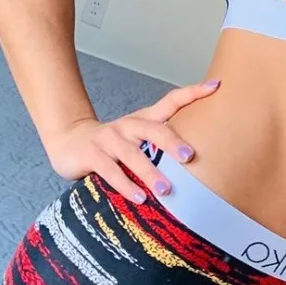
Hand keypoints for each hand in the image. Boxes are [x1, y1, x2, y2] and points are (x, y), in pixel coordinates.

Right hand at [45, 78, 221, 202]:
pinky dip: (126, 186)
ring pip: (132, 155)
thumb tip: (202, 154)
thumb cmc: (115, 144)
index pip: (172, 101)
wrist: (69, 142)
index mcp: (144, 119)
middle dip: (171, 142)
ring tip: (166, 190)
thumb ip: (163, 141)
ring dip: (150, 173)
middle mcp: (129, 126)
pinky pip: (111, 172)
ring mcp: (109, 140)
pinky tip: (139, 198)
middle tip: (189, 156)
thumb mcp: (139, 137)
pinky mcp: (92, 155)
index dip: (193, 93)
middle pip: (153, 129)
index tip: (216, 85)